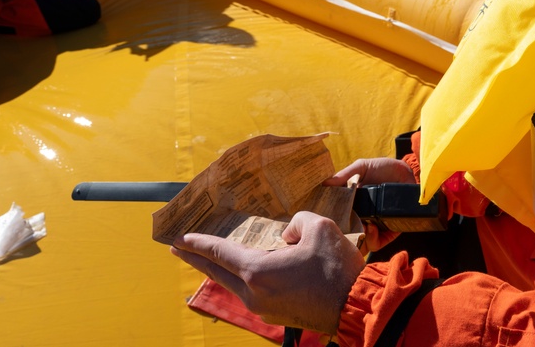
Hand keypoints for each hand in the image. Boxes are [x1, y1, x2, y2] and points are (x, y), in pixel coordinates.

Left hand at [170, 212, 364, 333]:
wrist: (356, 305)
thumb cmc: (336, 268)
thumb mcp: (318, 228)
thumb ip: (297, 221)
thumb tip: (288, 234)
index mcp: (258, 271)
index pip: (219, 252)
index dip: (198, 241)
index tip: (178, 236)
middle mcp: (253, 293)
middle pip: (216, 272)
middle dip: (196, 258)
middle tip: (178, 247)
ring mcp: (263, 308)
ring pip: (233, 283)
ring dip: (219, 269)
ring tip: (210, 257)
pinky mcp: (276, 314)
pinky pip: (251, 291)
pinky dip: (242, 278)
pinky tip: (248, 269)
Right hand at [324, 158, 416, 251]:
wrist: (405, 171)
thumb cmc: (382, 168)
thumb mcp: (361, 168)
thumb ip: (344, 175)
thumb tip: (325, 183)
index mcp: (353, 205)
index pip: (339, 220)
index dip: (333, 225)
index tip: (329, 223)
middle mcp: (363, 218)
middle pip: (349, 235)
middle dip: (345, 237)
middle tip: (344, 231)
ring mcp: (375, 225)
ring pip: (362, 243)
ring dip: (359, 239)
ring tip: (362, 227)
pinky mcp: (389, 230)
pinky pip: (378, 242)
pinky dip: (373, 239)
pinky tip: (372, 228)